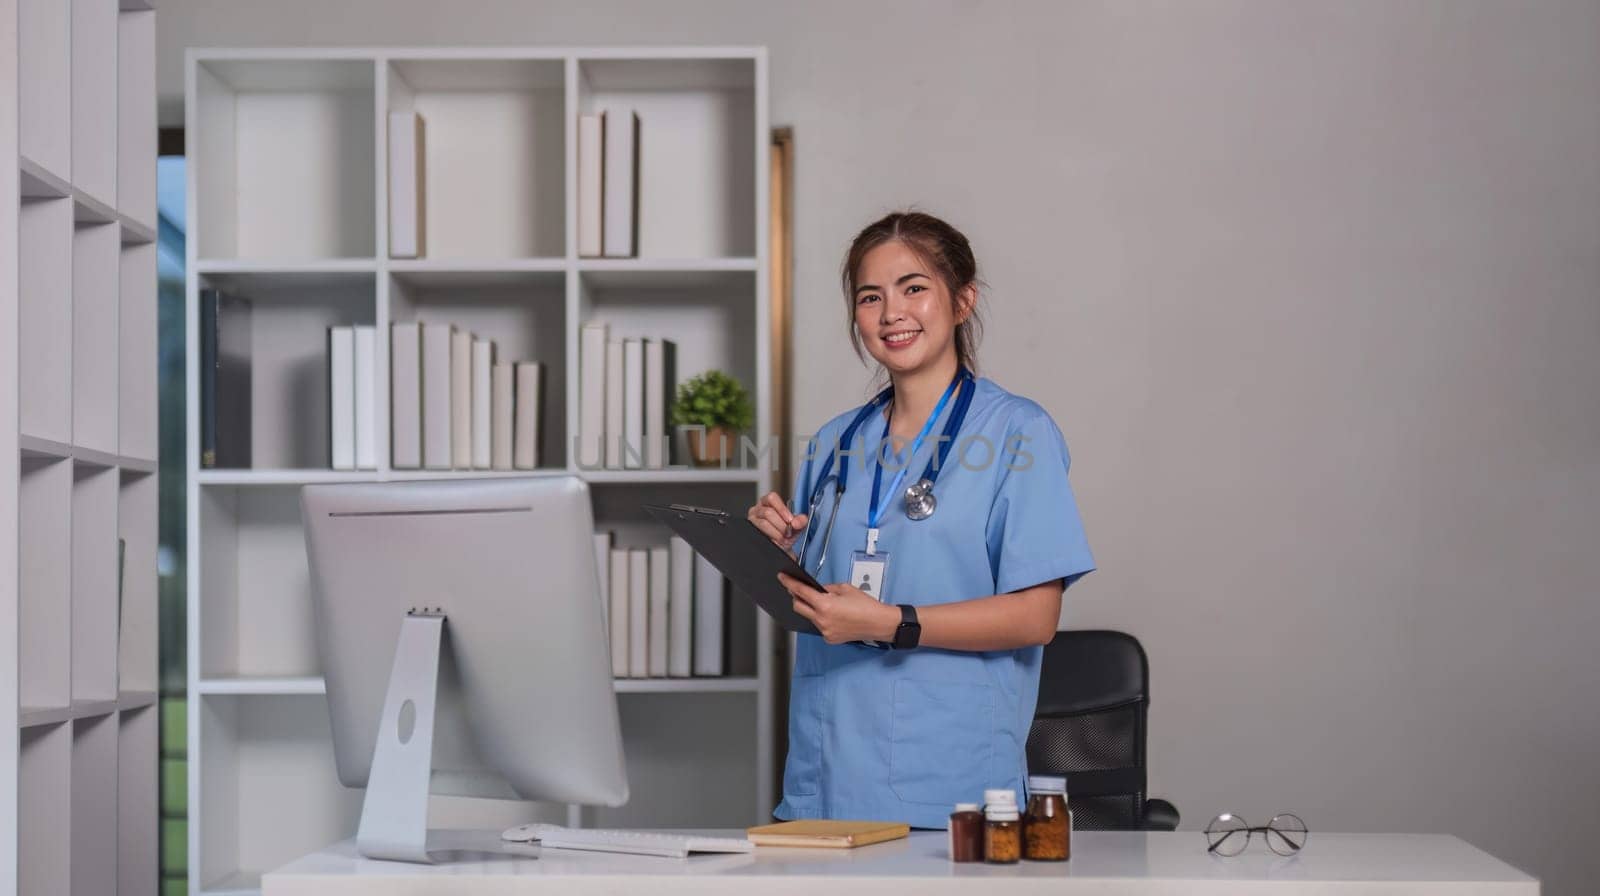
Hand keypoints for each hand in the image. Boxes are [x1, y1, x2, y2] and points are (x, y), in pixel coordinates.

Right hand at [748, 491, 807, 557]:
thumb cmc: (786, 533)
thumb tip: (798, 522)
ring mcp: (752, 520)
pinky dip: (771, 539)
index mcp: (768, 502)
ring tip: (783, 539)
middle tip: (788, 533)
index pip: (772, 498)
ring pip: (763, 524)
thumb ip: (800, 521)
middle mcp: (757, 509)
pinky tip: (776, 542)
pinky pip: (760, 534)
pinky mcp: (750, 531)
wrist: (781, 546)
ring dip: (776, 533)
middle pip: (768, 512)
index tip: (790, 520)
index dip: (782, 509)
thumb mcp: (796, 526)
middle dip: (781, 524)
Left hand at [777, 573, 899, 644]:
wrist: (879, 623)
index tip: (782, 578)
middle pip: (798, 607)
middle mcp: (821, 620)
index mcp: (825, 605)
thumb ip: (827, 589)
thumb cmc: (866, 605)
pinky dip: (822, 619)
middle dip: (797, 597)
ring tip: (826, 604)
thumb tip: (817, 590)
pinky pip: (819, 626)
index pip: (801, 592)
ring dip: (812, 609)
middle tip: (801, 590)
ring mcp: (824, 631)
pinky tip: (834, 616)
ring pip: (809, 617)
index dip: (789, 583)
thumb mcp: (845, 588)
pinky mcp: (829, 638)